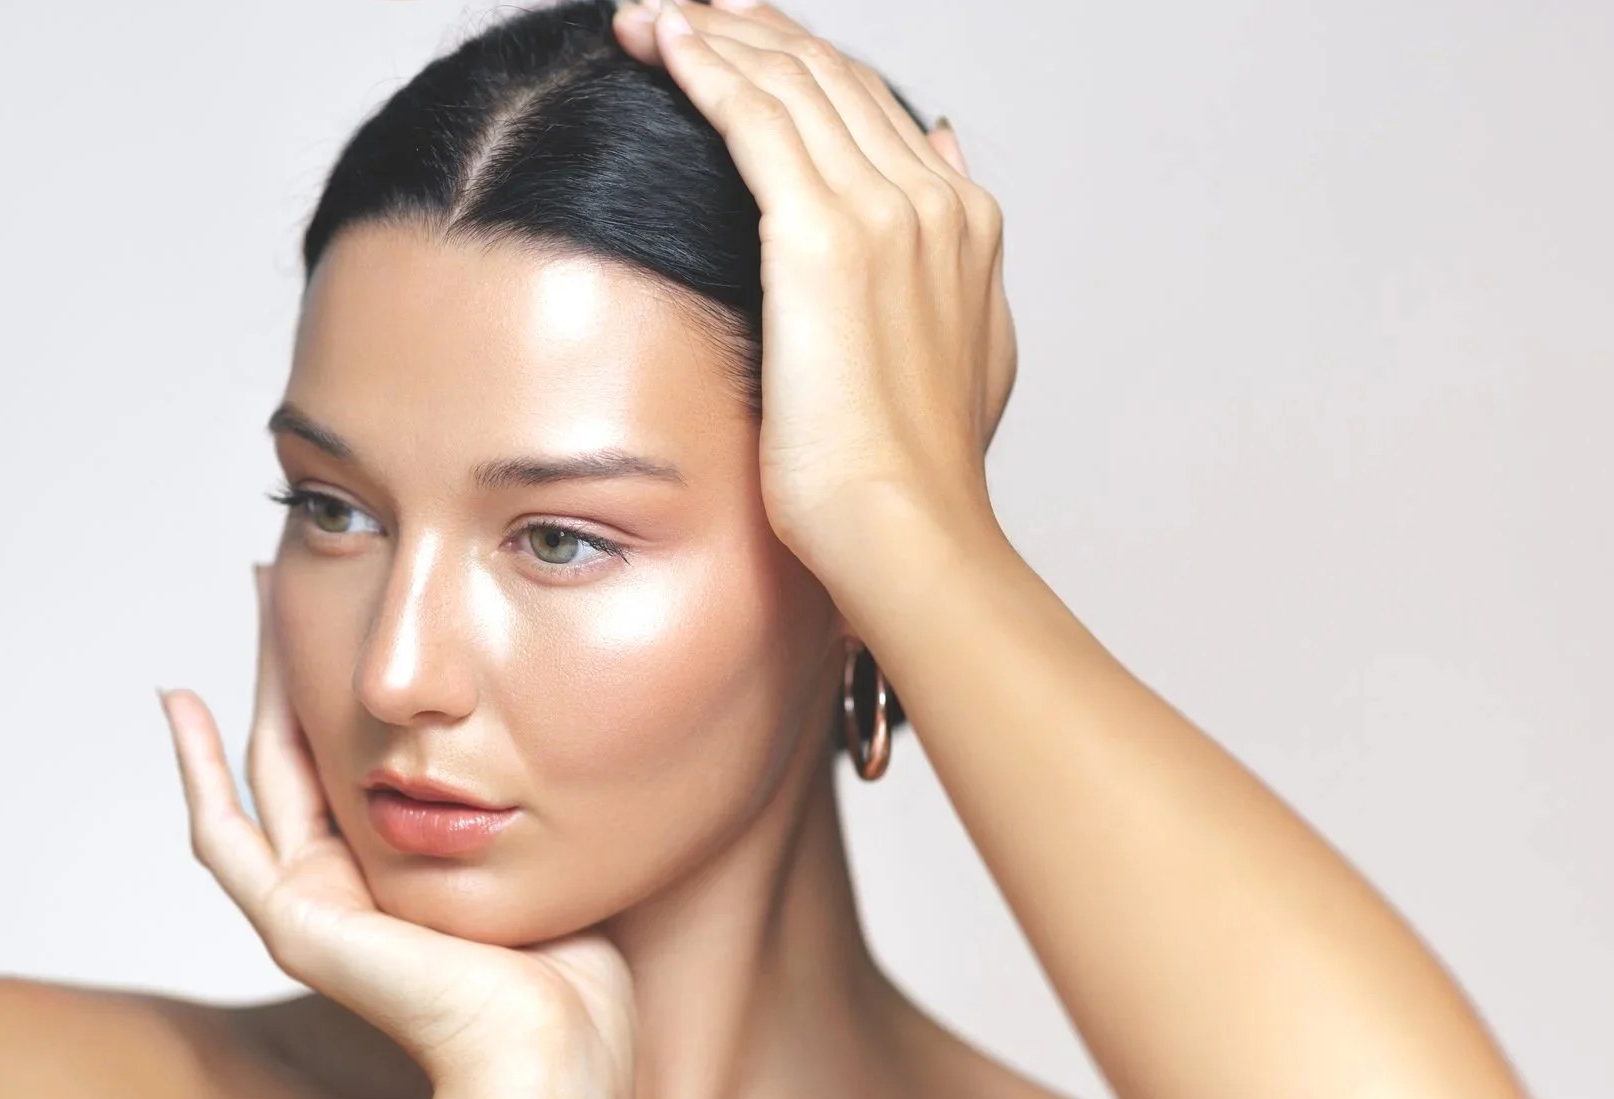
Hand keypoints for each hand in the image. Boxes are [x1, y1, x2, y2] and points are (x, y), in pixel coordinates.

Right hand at [158, 567, 637, 1098]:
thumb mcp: (548, 859)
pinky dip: (192, 770)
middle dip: (295, 657)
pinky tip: (178, 704)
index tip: (350, 604)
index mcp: (403, 878)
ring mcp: (311, 909)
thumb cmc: (576, 983)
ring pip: (263, 770)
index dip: (346, 681)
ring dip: (255, 678)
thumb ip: (526, 808)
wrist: (552, 1053)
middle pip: (303, 749)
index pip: (359, 761)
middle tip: (287, 572)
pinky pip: (223, 836)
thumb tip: (555, 738)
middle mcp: (349, 889)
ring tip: (258, 591)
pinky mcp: (293, 925)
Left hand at [615, 0, 1018, 576]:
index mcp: (963, 222)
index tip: (738, 37)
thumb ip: (950, 252)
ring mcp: (883, 212)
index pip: (870, 106)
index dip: (800, 61)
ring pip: (787, 83)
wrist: (907, 531)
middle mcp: (932, 199)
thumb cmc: (911, 476)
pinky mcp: (821, 236)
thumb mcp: (959, 351)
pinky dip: (703, 65)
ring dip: (711, 34)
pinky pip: (753, 117)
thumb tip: (941, 149)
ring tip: (650, 12)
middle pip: (828, 76)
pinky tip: (658, 39)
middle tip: (681, 6)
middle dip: (749, 30)